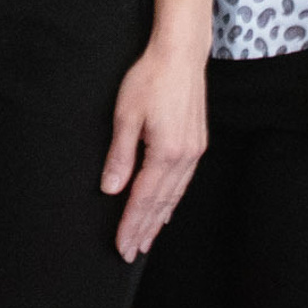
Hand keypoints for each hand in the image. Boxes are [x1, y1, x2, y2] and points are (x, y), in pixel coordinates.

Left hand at [104, 28, 208, 260]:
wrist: (181, 54)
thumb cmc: (150, 78)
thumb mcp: (126, 114)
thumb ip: (119, 155)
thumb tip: (110, 189)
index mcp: (166, 153)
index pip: (143, 198)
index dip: (131, 224)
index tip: (121, 245)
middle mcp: (185, 157)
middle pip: (160, 203)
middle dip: (144, 230)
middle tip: (130, 252)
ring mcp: (194, 151)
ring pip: (174, 196)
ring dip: (158, 219)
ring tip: (146, 239)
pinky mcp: (197, 143)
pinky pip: (183, 182)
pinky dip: (172, 201)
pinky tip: (166, 210)